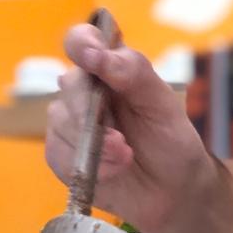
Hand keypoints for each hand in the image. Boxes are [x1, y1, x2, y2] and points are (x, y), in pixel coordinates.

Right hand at [45, 23, 214, 232]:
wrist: (172, 191)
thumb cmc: (169, 142)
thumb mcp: (163, 105)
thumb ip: (134, 72)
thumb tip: (96, 55)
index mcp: (108, 68)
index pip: (81, 41)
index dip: (81, 44)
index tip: (91, 57)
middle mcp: (83, 90)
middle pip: (70, 85)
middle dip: (95, 114)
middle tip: (122, 140)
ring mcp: (69, 121)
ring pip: (62, 121)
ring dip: (97, 145)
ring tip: (126, 158)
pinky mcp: (61, 153)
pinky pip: (60, 153)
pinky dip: (89, 165)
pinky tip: (113, 172)